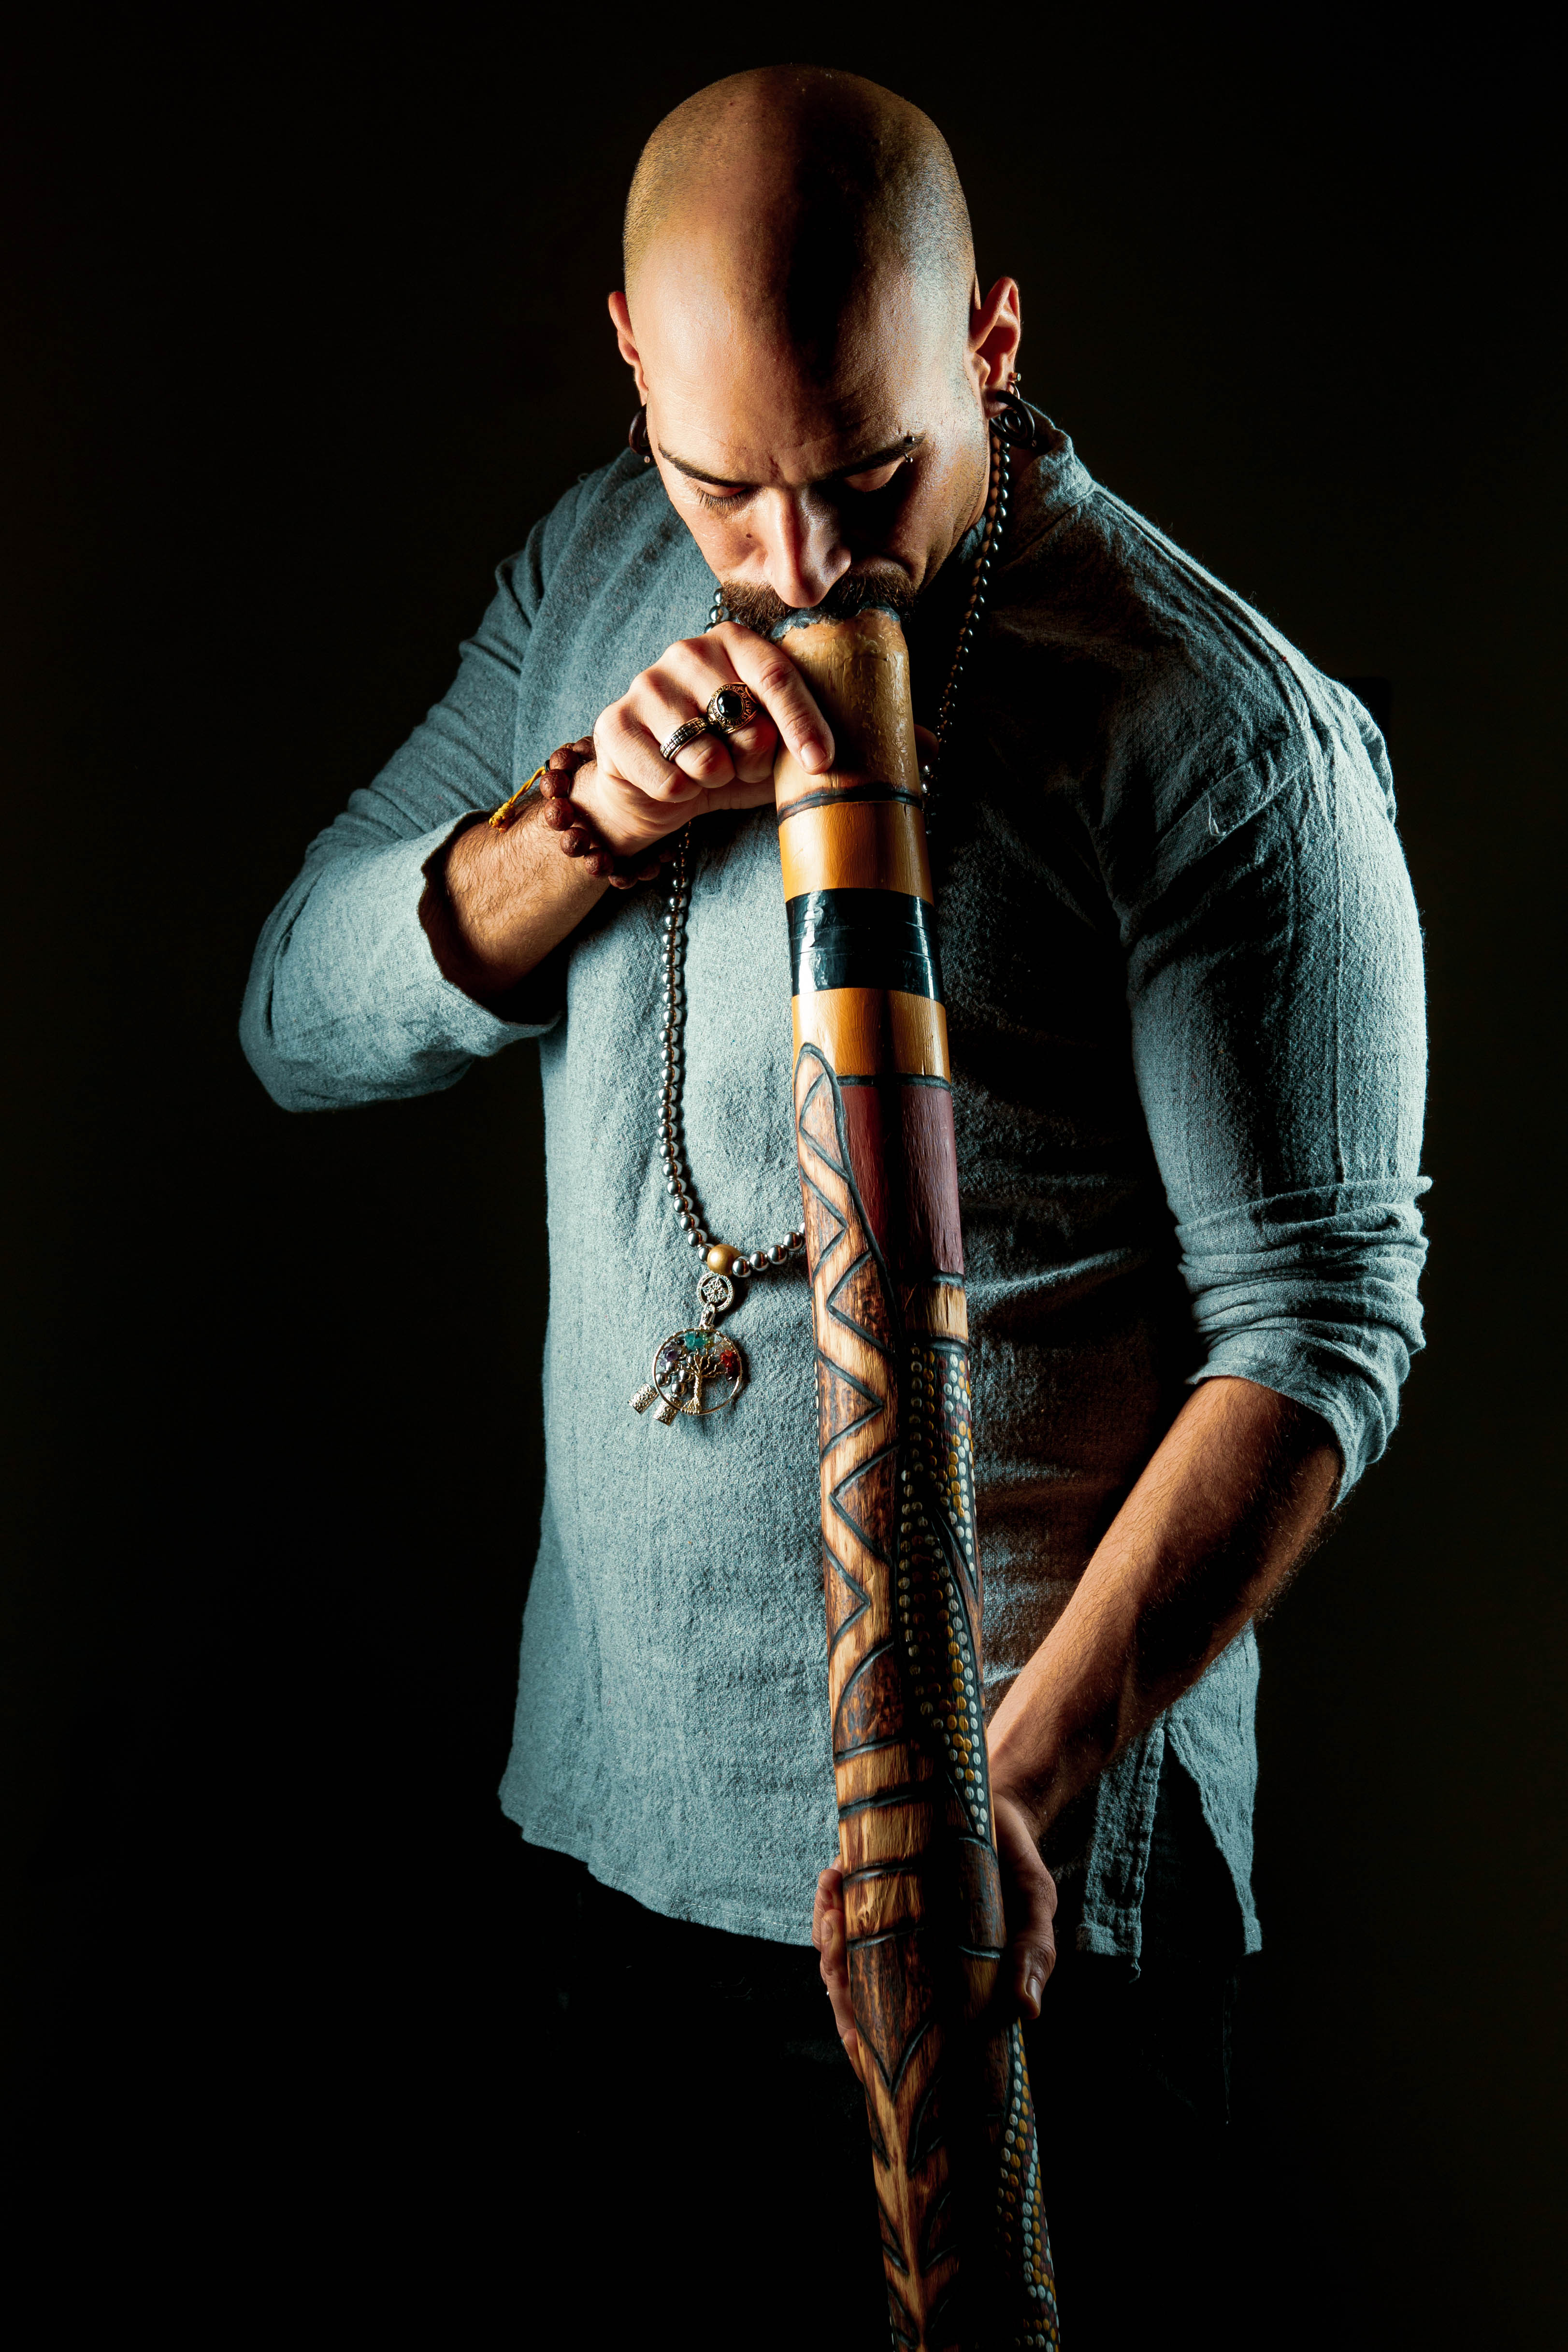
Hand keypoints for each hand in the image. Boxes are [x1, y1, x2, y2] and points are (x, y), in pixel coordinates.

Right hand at [571, 622, 833, 856]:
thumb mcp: (770, 747)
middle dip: (752, 761)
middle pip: (746, 721)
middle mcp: (687, 652)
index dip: (803, 723)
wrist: (655, 789)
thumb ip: (796, 739)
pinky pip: (670, 781)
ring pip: (707, 758)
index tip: (820, 762)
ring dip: (714, 781)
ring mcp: (647, 685)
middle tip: (737, 765)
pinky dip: (680, 795)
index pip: (776, 677)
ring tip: (703, 772)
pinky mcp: (615, 724)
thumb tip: (825, 759)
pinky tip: (673, 780)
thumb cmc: (723, 759)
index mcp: (733, 643)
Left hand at [810, 1799, 1057, 2080]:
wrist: (996, 1808)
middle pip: (857, 2000)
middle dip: (839, 1988)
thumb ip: (1035, 1954)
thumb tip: (1028, 2009)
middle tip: (837, 1964)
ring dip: (827, 1942)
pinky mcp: (873, 1892)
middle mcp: (910, 1964)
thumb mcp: (1035, 1904)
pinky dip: (827, 1900)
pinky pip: (837, 1910)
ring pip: (839, 1957)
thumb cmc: (1018, 1867)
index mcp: (946, 1988)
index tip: (858, 2045)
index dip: (872, 2053)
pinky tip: (833, 1878)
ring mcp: (888, 1929)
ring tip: (835, 1912)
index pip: (900, 2038)